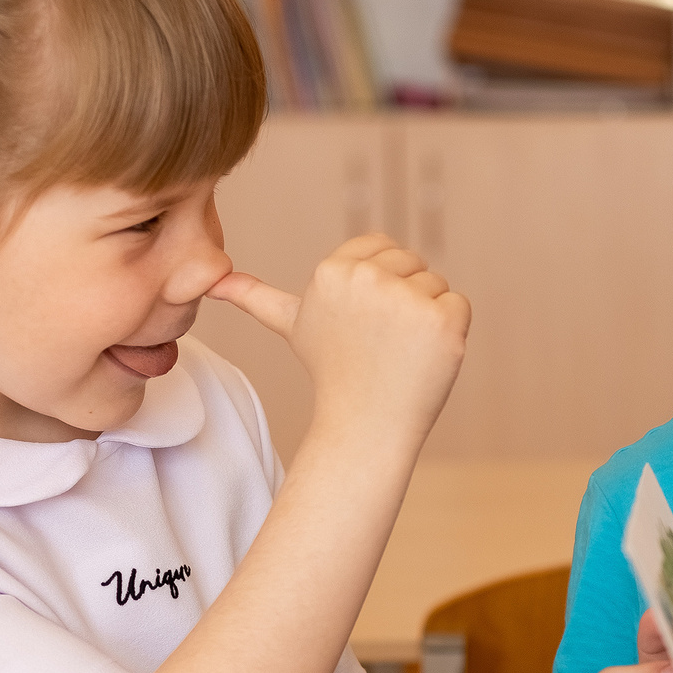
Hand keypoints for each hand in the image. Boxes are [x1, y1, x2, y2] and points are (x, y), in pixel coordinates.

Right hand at [210, 234, 470, 440]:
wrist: (364, 425)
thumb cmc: (333, 372)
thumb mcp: (293, 325)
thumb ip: (257, 298)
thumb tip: (213, 281)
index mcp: (332, 269)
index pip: (382, 247)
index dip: (380, 282)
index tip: (364, 321)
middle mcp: (367, 278)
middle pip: (412, 263)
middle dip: (403, 298)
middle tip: (380, 340)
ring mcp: (406, 300)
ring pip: (436, 285)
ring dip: (425, 317)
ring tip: (397, 351)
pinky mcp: (442, 322)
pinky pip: (459, 305)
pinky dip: (450, 332)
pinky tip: (423, 356)